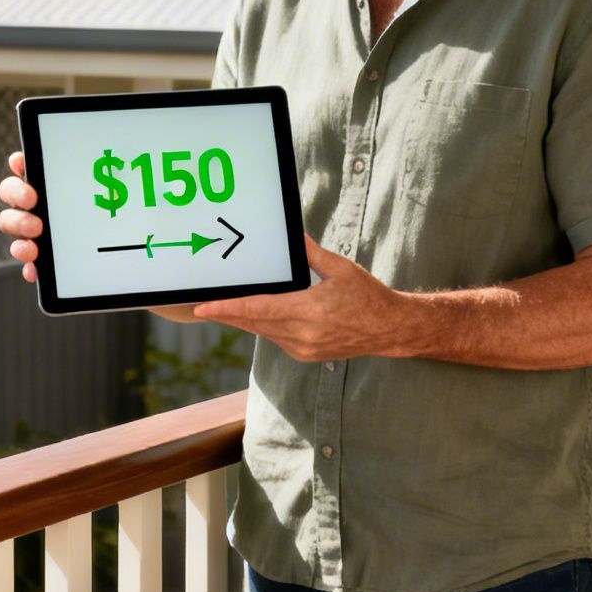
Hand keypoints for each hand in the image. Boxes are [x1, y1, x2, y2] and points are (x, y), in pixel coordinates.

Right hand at [0, 152, 199, 322]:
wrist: (146, 262)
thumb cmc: (138, 219)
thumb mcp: (137, 195)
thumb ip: (131, 177)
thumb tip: (148, 155)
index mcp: (59, 180)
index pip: (30, 164)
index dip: (21, 162)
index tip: (24, 164)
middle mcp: (45, 203)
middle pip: (12, 192)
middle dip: (16, 194)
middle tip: (33, 202)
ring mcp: (43, 232)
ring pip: (14, 225)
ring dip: (18, 230)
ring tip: (35, 239)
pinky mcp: (49, 261)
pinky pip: (29, 263)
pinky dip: (29, 265)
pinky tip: (36, 270)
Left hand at [191, 235, 412, 361]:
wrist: (388, 329)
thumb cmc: (367, 297)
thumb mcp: (340, 269)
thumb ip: (311, 254)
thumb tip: (293, 236)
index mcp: (308, 310)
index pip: (257, 309)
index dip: (227, 308)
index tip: (203, 308)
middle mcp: (302, 334)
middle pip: (253, 322)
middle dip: (227, 313)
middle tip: (202, 306)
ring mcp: (303, 348)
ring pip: (262, 332)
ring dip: (243, 319)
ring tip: (223, 308)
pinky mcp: (306, 354)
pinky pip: (276, 338)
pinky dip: (264, 326)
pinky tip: (257, 315)